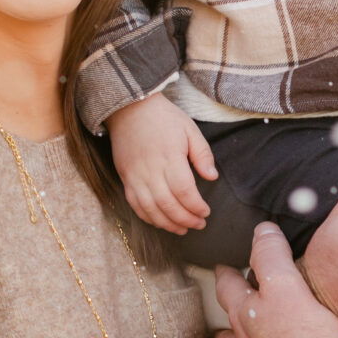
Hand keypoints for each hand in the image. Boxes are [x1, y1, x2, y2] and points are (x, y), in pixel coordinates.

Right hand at [106, 93, 217, 234]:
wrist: (129, 109)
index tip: (206, 212)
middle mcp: (150, 170)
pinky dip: (149, 217)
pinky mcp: (125, 179)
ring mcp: (135, 176)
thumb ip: (202, 154)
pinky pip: (135, 205)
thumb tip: (212, 177)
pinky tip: (161, 222)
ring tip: (183, 229)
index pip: (184, 190)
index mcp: (169, 156)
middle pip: (168, 204)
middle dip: (186, 219)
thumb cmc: (164, 118)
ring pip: (150, 209)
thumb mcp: (190, 129)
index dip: (196, 206)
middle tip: (199, 225)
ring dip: (168, 224)